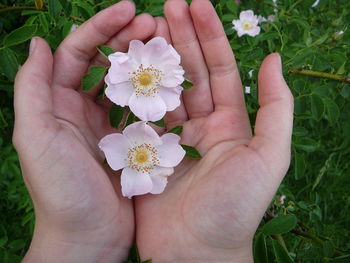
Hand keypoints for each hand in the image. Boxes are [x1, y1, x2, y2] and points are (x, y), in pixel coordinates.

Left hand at [13, 1, 156, 261]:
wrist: (88, 238)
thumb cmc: (61, 191)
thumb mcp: (36, 136)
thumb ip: (32, 88)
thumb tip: (43, 43)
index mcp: (56, 103)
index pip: (77, 52)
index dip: (101, 27)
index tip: (131, 10)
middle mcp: (79, 110)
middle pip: (103, 62)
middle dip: (126, 39)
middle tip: (155, 24)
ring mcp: (106, 126)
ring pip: (125, 84)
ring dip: (142, 63)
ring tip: (166, 46)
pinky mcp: (127, 143)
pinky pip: (140, 111)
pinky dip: (153, 95)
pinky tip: (170, 83)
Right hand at [135, 0, 292, 261]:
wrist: (196, 251)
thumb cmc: (235, 207)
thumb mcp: (268, 155)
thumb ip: (275, 107)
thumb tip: (273, 58)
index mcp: (230, 123)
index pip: (219, 70)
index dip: (209, 36)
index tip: (195, 5)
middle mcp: (201, 127)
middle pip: (190, 73)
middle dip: (181, 38)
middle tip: (167, 5)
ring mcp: (171, 138)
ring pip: (163, 90)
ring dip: (156, 60)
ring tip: (145, 28)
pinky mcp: (147, 152)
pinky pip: (140, 116)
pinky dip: (134, 92)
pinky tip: (126, 68)